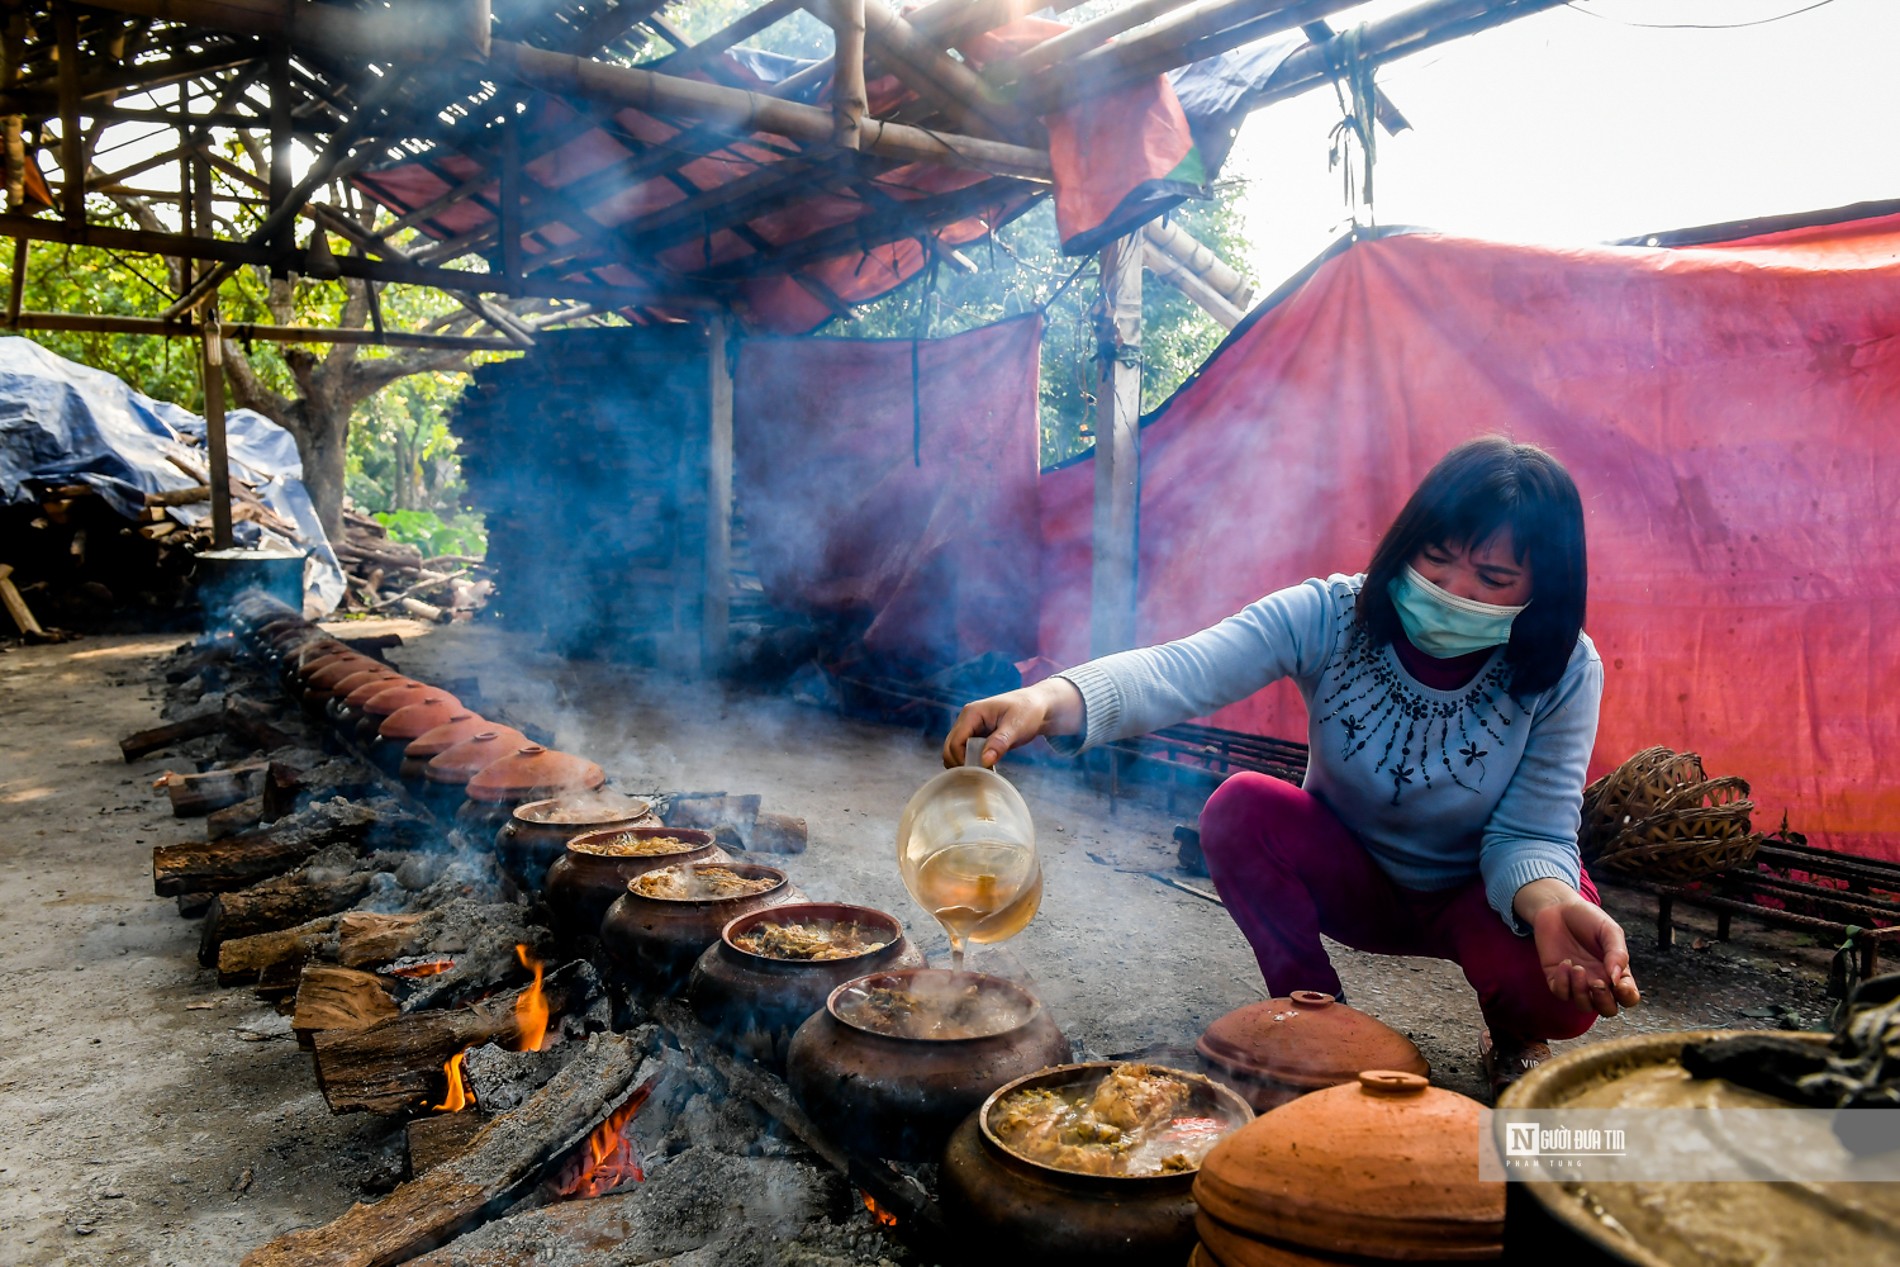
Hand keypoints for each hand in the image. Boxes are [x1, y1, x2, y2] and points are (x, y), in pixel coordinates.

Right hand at [941, 678, 1083, 768]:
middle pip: (950, 747)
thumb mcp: (1016, 726)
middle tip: (980, 774)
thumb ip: (1000, 742)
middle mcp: (966, 719)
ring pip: (955, 750)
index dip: (961, 759)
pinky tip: (987, 768)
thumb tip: (984, 761)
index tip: (978, 771)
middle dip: (960, 763)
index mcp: (972, 713)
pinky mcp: (977, 735)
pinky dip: (972, 761)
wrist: (1039, 705)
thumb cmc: (1028, 711)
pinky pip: (966, 751)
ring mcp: (970, 727)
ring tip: (984, 772)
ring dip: (965, 763)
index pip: (955, 741)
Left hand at [1516, 879, 1641, 1017]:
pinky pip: (1561, 993)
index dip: (1628, 997)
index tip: (1620, 984)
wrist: (1558, 907)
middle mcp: (1598, 980)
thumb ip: (1617, 953)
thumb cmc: (1588, 918)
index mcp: (1616, 971)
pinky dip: (1562, 983)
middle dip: (1603, 1002)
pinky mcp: (1556, 978)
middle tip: (1596, 982)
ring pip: (1584, 1005)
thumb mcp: (1609, 930)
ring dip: (1581, 992)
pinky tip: (1564, 963)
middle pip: (1607, 1009)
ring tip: (1577, 967)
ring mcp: (1577, 982)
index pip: (1628, 996)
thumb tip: (1617, 978)